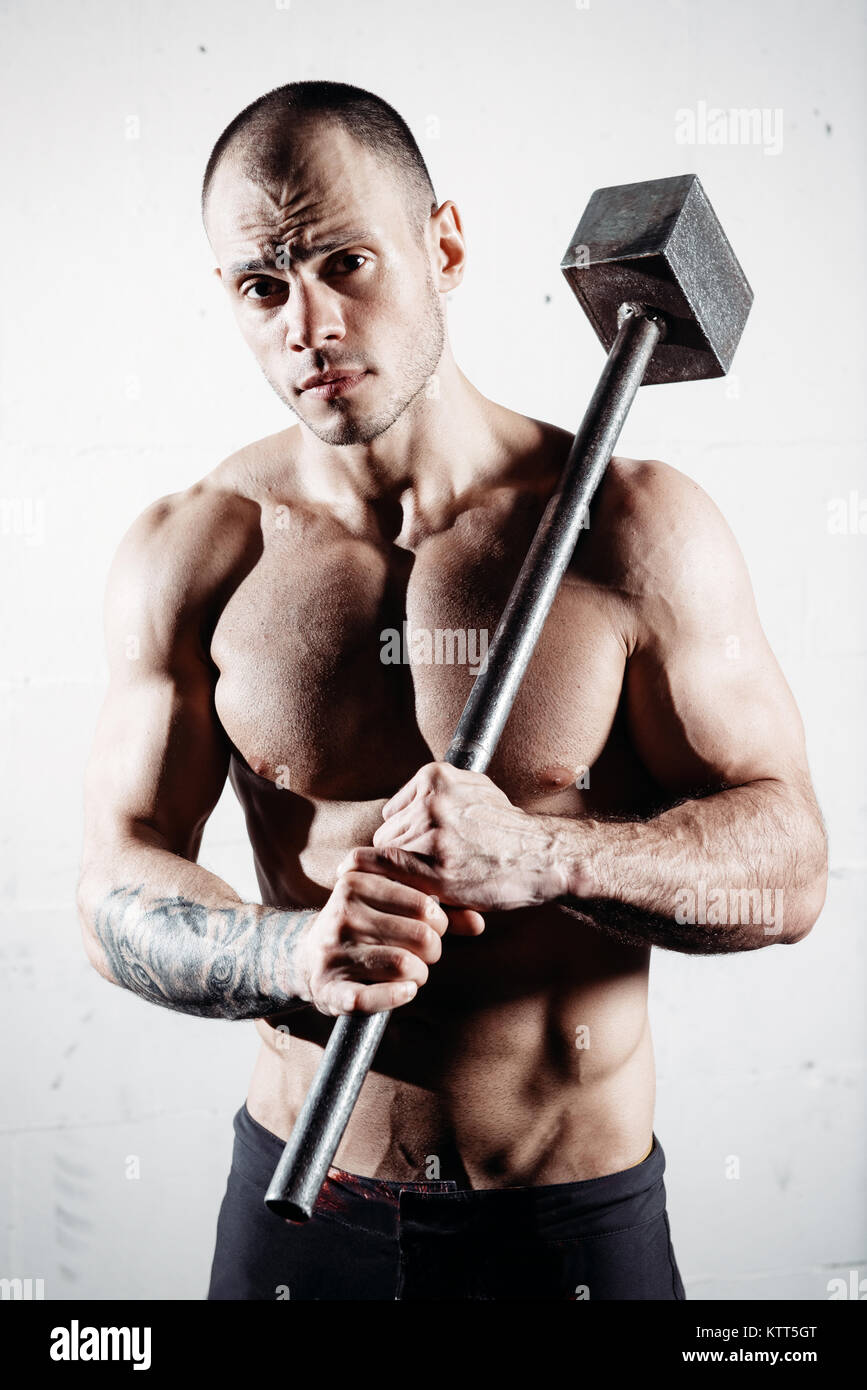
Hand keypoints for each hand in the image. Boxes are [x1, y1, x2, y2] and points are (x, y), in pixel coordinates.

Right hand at [295, 867, 483, 1016]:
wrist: (308, 957)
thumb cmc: (364, 925)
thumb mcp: (390, 904)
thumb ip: (435, 908)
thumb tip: (478, 923)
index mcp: (357, 882)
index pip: (424, 903)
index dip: (439, 922)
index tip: (432, 928)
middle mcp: (342, 913)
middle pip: (419, 935)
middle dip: (433, 950)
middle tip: (426, 954)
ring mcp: (333, 951)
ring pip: (403, 964)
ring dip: (420, 974)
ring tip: (414, 972)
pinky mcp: (330, 988)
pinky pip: (373, 998)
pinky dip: (397, 997)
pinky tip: (405, 991)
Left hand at [340, 762, 566, 911]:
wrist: (541, 856)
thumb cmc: (506, 831)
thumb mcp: (472, 790)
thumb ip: (434, 795)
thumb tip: (391, 812)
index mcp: (435, 776)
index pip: (392, 812)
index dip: (408, 835)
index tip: (427, 849)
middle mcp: (429, 800)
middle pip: (386, 834)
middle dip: (407, 851)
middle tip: (439, 864)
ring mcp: (430, 832)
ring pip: (389, 857)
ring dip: (410, 871)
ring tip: (445, 874)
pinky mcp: (433, 867)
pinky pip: (395, 875)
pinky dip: (406, 884)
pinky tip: (435, 885)